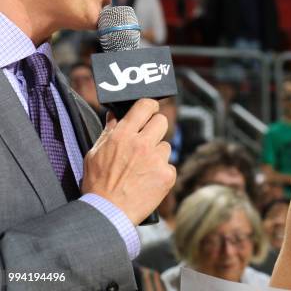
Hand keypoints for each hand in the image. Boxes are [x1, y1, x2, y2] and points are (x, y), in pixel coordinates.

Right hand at [81, 99, 175, 224]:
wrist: (107, 214)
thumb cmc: (97, 184)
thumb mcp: (94, 154)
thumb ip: (108, 132)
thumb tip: (115, 115)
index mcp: (123, 135)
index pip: (146, 105)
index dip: (150, 106)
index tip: (150, 110)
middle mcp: (142, 144)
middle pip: (162, 121)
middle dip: (155, 127)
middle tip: (147, 138)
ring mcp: (157, 159)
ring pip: (165, 145)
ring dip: (157, 153)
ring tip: (142, 168)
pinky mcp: (167, 175)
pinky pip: (169, 165)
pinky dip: (161, 172)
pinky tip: (148, 181)